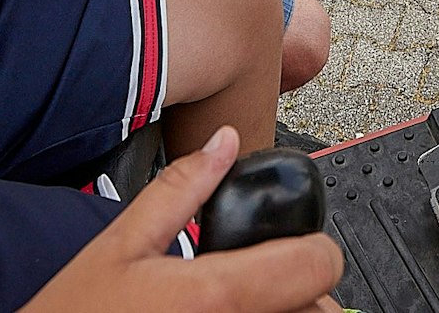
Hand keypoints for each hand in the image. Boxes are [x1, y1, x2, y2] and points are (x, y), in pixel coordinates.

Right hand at [18, 126, 342, 312]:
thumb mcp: (119, 245)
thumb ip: (180, 190)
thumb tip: (224, 143)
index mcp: (213, 294)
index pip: (316, 265)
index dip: (315, 248)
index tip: (298, 245)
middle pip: (319, 310)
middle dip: (303, 289)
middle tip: (269, 277)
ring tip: (245, 301)